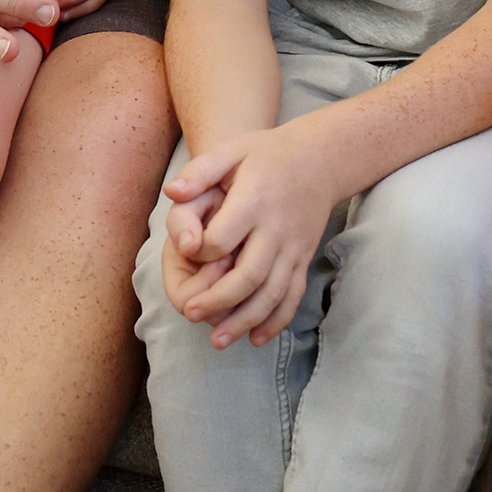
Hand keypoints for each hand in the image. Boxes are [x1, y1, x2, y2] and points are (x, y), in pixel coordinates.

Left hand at [159, 126, 338, 348]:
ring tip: (218, 341)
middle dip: (219, 300)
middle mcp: (277, 228)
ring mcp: (295, 246)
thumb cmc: (265, 154)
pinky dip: (277, 320)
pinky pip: (294, 295)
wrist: (321, 158)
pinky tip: (257, 338)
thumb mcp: (231, 151)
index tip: (184, 255)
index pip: (224, 238)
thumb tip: (171, 193)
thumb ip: (199, 171)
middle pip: (250, 274)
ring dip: (246, 320)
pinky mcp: (304, 258)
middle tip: (190, 314)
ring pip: (273, 293)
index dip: (201, 252)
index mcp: (254, 200)